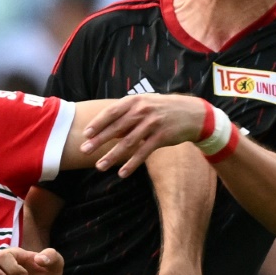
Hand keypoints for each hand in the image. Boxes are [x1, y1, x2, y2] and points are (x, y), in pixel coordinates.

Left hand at [81, 94, 206, 177]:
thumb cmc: (162, 109)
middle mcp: (142, 111)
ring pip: (128, 143)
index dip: (97, 123)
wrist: (192, 113)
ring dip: (112, 156)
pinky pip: (143, 153)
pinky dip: (132, 164)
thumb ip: (126, 115)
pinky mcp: (161, 137)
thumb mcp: (144, 104)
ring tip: (99, 166)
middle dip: (98, 141)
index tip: (85, 134)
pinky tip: (122, 173)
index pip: (111, 112)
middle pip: (116, 128)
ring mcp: (152, 124)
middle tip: (84, 151)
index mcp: (135, 101)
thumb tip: (107, 130)